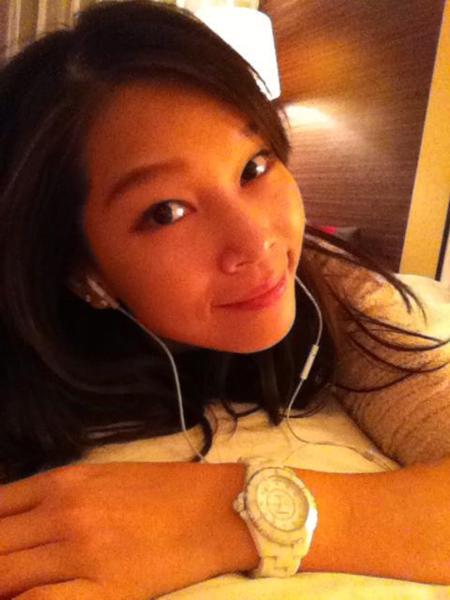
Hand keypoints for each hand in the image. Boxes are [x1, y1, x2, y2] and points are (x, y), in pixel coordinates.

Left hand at [0, 461, 247, 598]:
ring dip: (1, 585)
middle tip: (2, 574)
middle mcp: (64, 513)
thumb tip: (14, 522)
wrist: (218, 508)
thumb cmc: (162, 491)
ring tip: (8, 588)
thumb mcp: (101, 479)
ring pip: (5, 576)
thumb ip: (52, 496)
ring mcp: (81, 551)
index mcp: (63, 482)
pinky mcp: (105, 589)